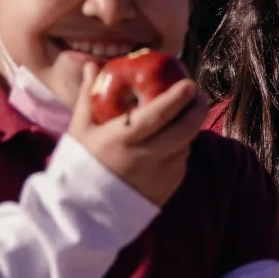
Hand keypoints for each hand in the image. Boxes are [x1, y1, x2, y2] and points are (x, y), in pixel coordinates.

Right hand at [69, 62, 206, 205]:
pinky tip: (173, 142)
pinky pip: (181, 163)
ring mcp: (159, 176)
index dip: (177, 97)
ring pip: (185, 146)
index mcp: (123, 140)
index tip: (189, 83)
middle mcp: (146, 158)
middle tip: (199, 96)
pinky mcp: (166, 189)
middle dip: (197, 109)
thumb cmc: (79, 165)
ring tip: (185, 117)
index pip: (158, 114)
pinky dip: (180, 149)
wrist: (83, 212)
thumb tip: (94, 64)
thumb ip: (89, 96)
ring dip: (189, 129)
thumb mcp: (80, 129)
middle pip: (185, 130)